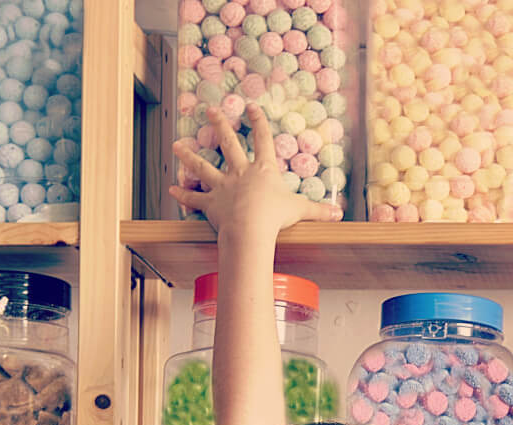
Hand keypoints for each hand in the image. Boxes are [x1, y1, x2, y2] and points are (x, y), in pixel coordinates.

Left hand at [169, 105, 340, 236]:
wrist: (251, 229)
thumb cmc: (276, 217)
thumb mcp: (302, 210)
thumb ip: (319, 210)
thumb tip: (339, 213)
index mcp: (263, 170)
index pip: (262, 140)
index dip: (259, 122)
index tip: (251, 106)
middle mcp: (241, 173)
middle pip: (228, 144)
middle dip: (220, 125)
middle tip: (211, 110)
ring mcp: (223, 187)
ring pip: (203, 167)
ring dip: (189, 155)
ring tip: (177, 145)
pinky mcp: (211, 204)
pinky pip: (195, 199)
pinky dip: (183, 195)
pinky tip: (172, 189)